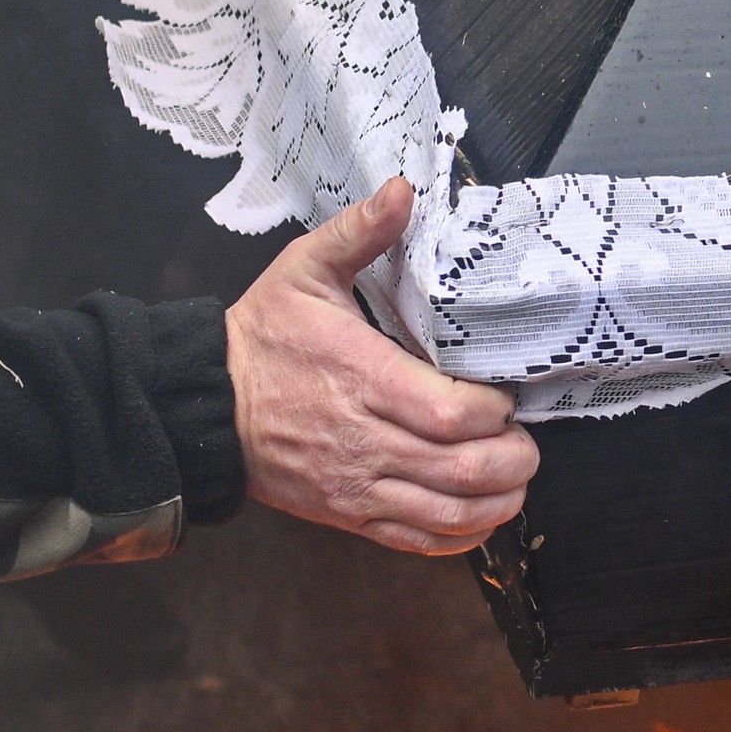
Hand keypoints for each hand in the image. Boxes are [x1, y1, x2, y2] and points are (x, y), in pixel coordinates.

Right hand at [230, 180, 534, 553]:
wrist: (206, 406)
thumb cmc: (262, 338)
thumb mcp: (302, 269)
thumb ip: (359, 233)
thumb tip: (403, 190)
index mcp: (362, 378)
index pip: (453, 413)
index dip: (496, 410)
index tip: (505, 394)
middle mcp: (365, 441)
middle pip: (464, 469)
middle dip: (514, 459)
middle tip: (524, 439)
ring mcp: (358, 486)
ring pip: (450, 512)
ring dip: (499, 500)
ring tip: (515, 475)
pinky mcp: (350, 516)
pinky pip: (419, 540)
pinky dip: (462, 533)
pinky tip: (482, 513)